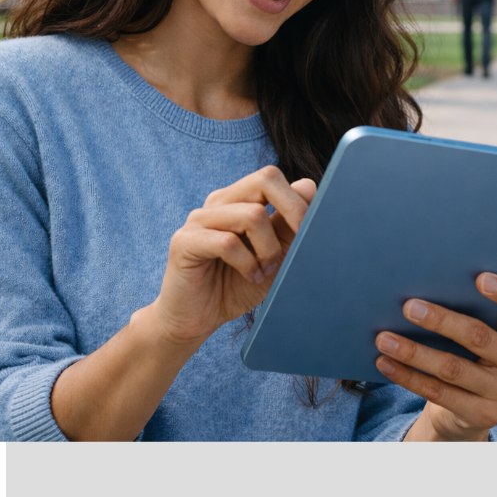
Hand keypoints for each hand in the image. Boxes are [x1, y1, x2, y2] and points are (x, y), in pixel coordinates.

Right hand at [149, 166, 315, 346]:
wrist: (198, 319)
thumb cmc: (237, 285)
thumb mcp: (274, 255)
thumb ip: (288, 224)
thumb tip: (309, 185)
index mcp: (239, 200)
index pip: (272, 177)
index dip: (298, 201)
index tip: (312, 231)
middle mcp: (219, 202)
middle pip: (264, 180)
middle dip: (293, 212)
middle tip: (298, 246)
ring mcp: (199, 219)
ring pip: (252, 215)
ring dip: (268, 249)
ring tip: (265, 271)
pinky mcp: (184, 242)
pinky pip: (227, 242)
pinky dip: (247, 263)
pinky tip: (250, 276)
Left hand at [375, 273, 496, 441]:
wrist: (478, 405)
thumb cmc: (480, 349)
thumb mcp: (492, 330)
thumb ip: (478, 310)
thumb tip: (430, 284)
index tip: (479, 277)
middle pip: (480, 338)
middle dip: (441, 321)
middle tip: (408, 306)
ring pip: (454, 369)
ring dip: (415, 352)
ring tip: (384, 338)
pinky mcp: (485, 415)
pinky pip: (439, 393)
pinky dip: (409, 376)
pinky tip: (386, 363)